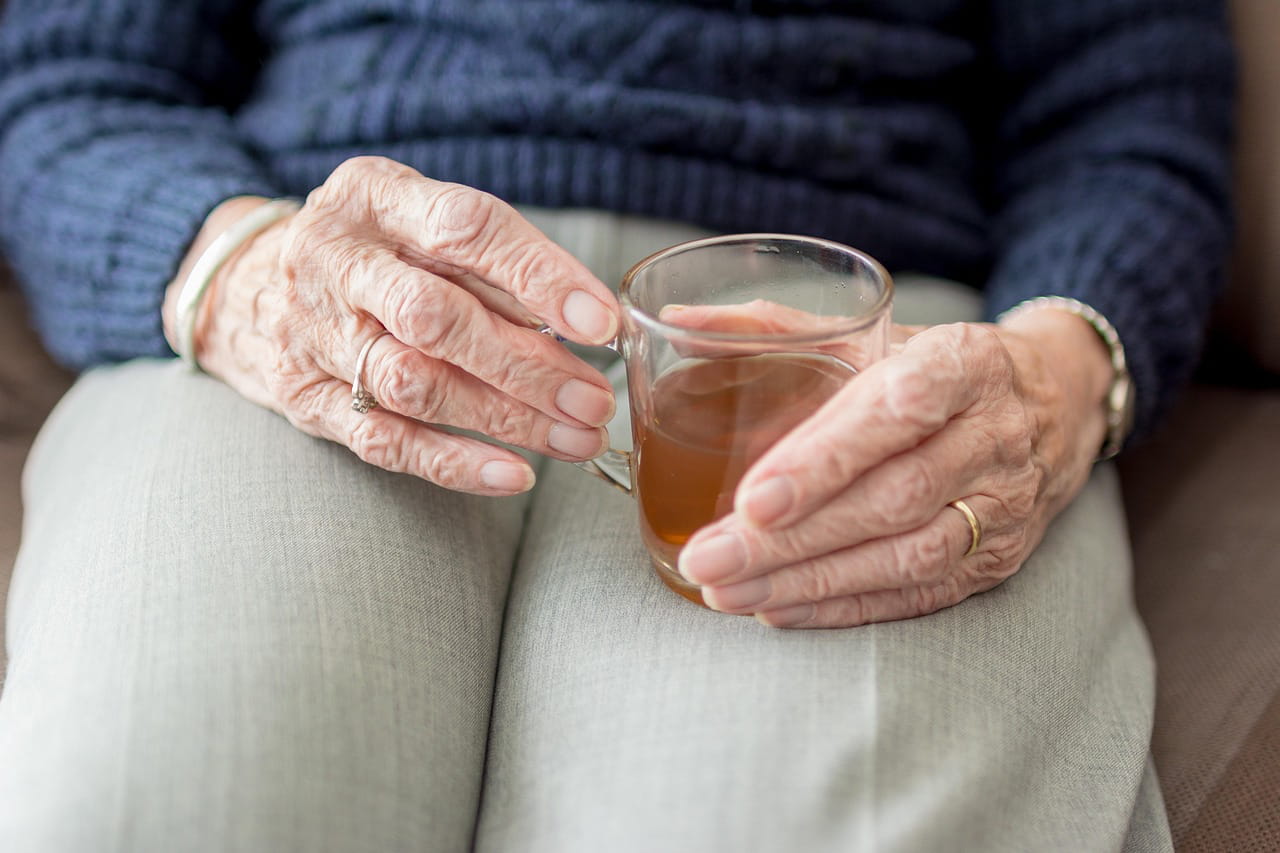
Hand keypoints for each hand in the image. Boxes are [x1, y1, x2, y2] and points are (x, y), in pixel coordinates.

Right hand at [162, 156, 619, 494]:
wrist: (242, 286)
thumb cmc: (370, 252)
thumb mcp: (416, 220)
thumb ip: (491, 262)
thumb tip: (588, 321)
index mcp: (372, 196)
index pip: (465, 228)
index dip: (540, 276)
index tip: (602, 322)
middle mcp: (334, 260)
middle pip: (437, 318)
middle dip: (529, 365)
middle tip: (596, 399)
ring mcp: (312, 334)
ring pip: (415, 385)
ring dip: (506, 418)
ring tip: (578, 439)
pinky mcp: (304, 399)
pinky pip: (384, 440)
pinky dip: (455, 462)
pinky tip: (515, 474)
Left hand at [676, 312, 1112, 627]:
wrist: (1057, 402)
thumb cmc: (940, 365)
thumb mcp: (877, 330)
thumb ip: (778, 327)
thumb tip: (680, 324)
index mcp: (963, 363)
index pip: (898, 412)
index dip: (826, 458)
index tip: (754, 496)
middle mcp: (992, 436)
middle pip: (893, 497)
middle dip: (793, 537)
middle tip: (711, 556)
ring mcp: (1003, 506)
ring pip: (907, 556)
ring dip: (811, 582)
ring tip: (728, 591)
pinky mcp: (998, 560)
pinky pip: (920, 595)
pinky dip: (844, 607)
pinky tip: (779, 608)